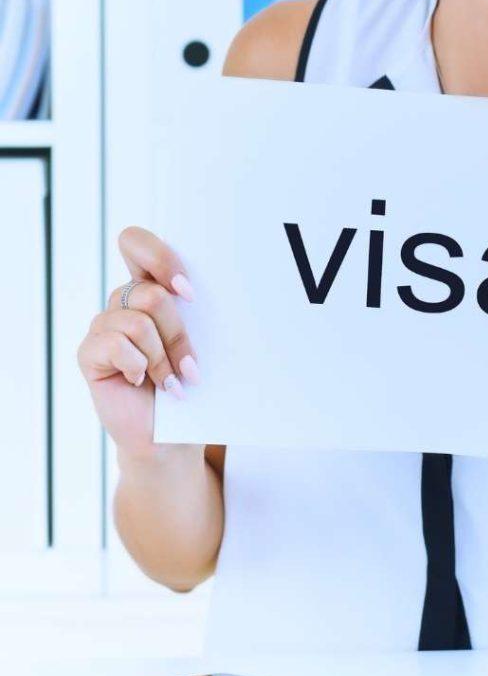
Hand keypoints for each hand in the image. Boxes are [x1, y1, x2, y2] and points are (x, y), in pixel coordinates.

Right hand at [76, 226, 200, 461]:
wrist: (172, 433)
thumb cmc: (192, 380)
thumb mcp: (202, 339)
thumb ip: (196, 308)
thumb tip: (210, 288)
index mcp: (151, 285)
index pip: (135, 242)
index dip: (160, 258)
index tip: (189, 292)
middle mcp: (124, 300)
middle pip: (151, 293)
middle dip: (178, 332)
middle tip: (192, 364)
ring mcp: (104, 325)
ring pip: (139, 321)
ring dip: (163, 356)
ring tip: (174, 381)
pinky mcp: (89, 353)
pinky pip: (115, 344)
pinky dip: (139, 366)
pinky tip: (142, 383)